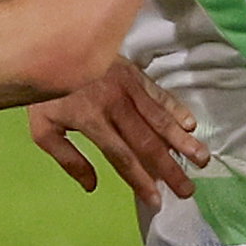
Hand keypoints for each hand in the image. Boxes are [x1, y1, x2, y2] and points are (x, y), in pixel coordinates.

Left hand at [27, 60, 207, 209]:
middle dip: (170, 168)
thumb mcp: (43, 130)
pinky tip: (190, 124)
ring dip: (182, 140)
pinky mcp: (134, 73)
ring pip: (159, 118)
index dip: (140, 180)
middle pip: (147, 142)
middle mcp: (114, 105)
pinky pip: (158, 94)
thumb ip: (68, 159)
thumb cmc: (44, 94)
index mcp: (91, 120)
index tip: (156, 200)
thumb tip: (92, 186)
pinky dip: (176, 108)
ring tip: (201, 159)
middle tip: (188, 189)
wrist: (44, 46)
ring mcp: (126, 87)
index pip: (122, 156)